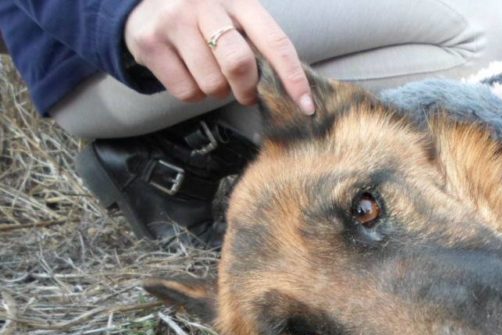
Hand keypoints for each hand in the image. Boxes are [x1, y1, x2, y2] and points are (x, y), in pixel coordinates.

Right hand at [124, 0, 313, 113]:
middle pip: (239, 64)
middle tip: (244, 93)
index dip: (293, 77)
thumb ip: (257, 43)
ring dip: (217, 91)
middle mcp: (206, 4)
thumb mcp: (232, 16)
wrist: (143, 5)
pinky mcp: (151, 43)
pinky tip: (188, 74)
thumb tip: (289, 88)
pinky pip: (186, 92)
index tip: (306, 105)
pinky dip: (193, 94)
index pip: (275, 41)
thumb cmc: (202, 17)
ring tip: (209, 73)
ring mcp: (175, 21)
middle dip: (247, 90)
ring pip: (212, 84)